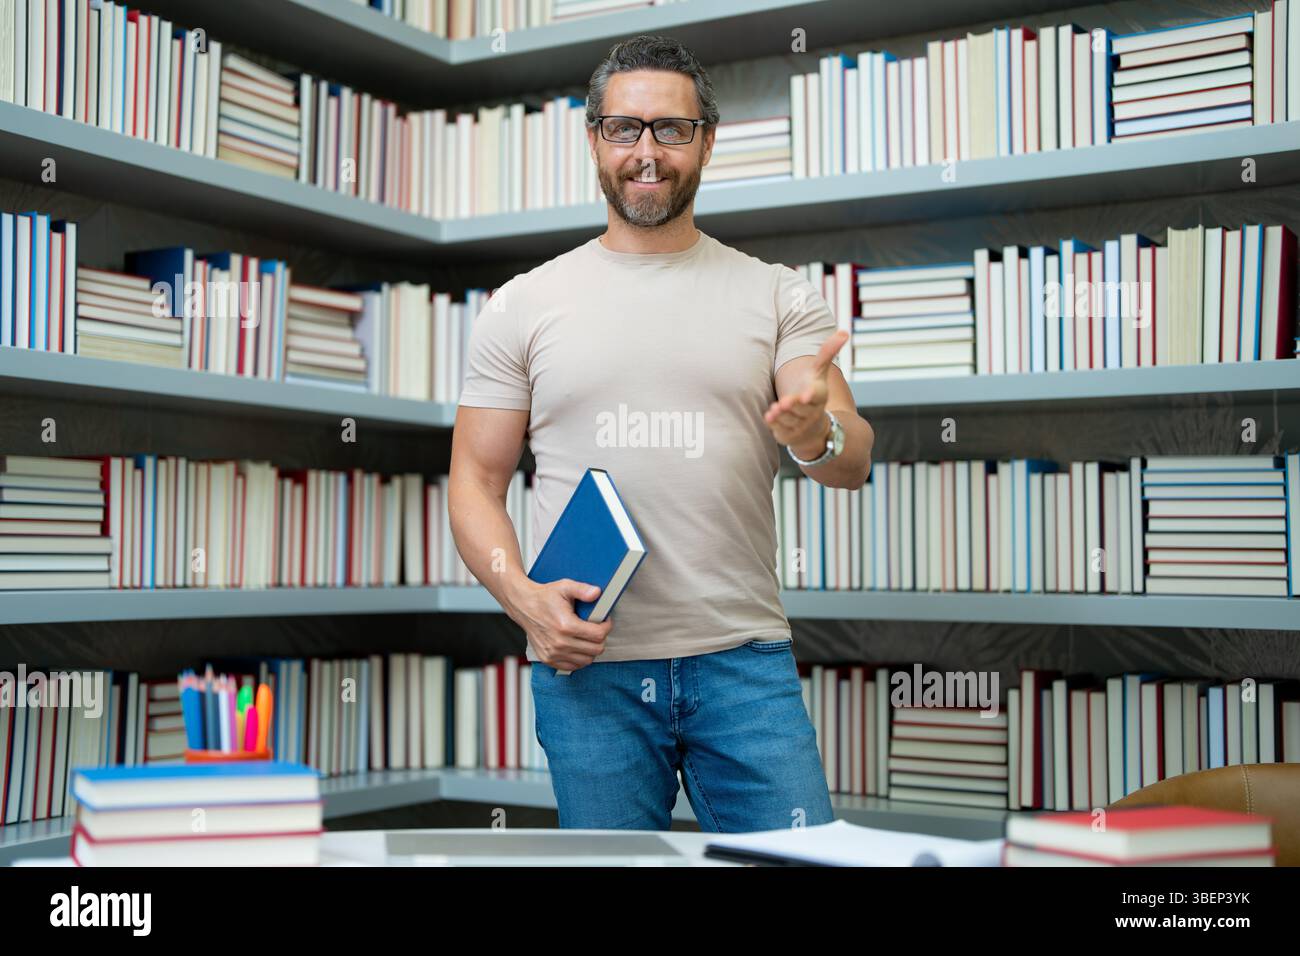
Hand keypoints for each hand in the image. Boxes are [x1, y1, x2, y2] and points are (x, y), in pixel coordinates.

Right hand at [504, 578, 611, 671]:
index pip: (598, 635)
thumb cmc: (544, 597)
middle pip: (596, 650)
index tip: (604, 621)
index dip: (606, 627)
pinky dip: (579, 658)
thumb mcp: (564, 587)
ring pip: (587, 660)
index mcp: (566, 625)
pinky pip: (573, 666)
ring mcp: (553, 653)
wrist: (523, 606)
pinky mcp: (548, 659)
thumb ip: (582, 589)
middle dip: (600, 638)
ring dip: (591, 650)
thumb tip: (597, 593)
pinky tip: (577, 646)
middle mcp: (560, 643)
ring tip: (587, 637)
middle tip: (596, 628)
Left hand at [764, 329, 847, 458]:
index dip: (810, 395)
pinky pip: (779, 429)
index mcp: (820, 397)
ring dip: (780, 414)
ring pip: (788, 419)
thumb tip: (843, 332)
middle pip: (800, 409)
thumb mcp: (819, 373)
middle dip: (791, 406)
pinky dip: (774, 423)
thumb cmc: (814, 393)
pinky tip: (769, 416)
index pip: (816, 396)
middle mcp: (812, 413)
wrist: (813, 428)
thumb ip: (827, 353)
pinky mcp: (789, 436)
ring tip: (775, 408)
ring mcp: (800, 426)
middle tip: (782, 403)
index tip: (805, 395)